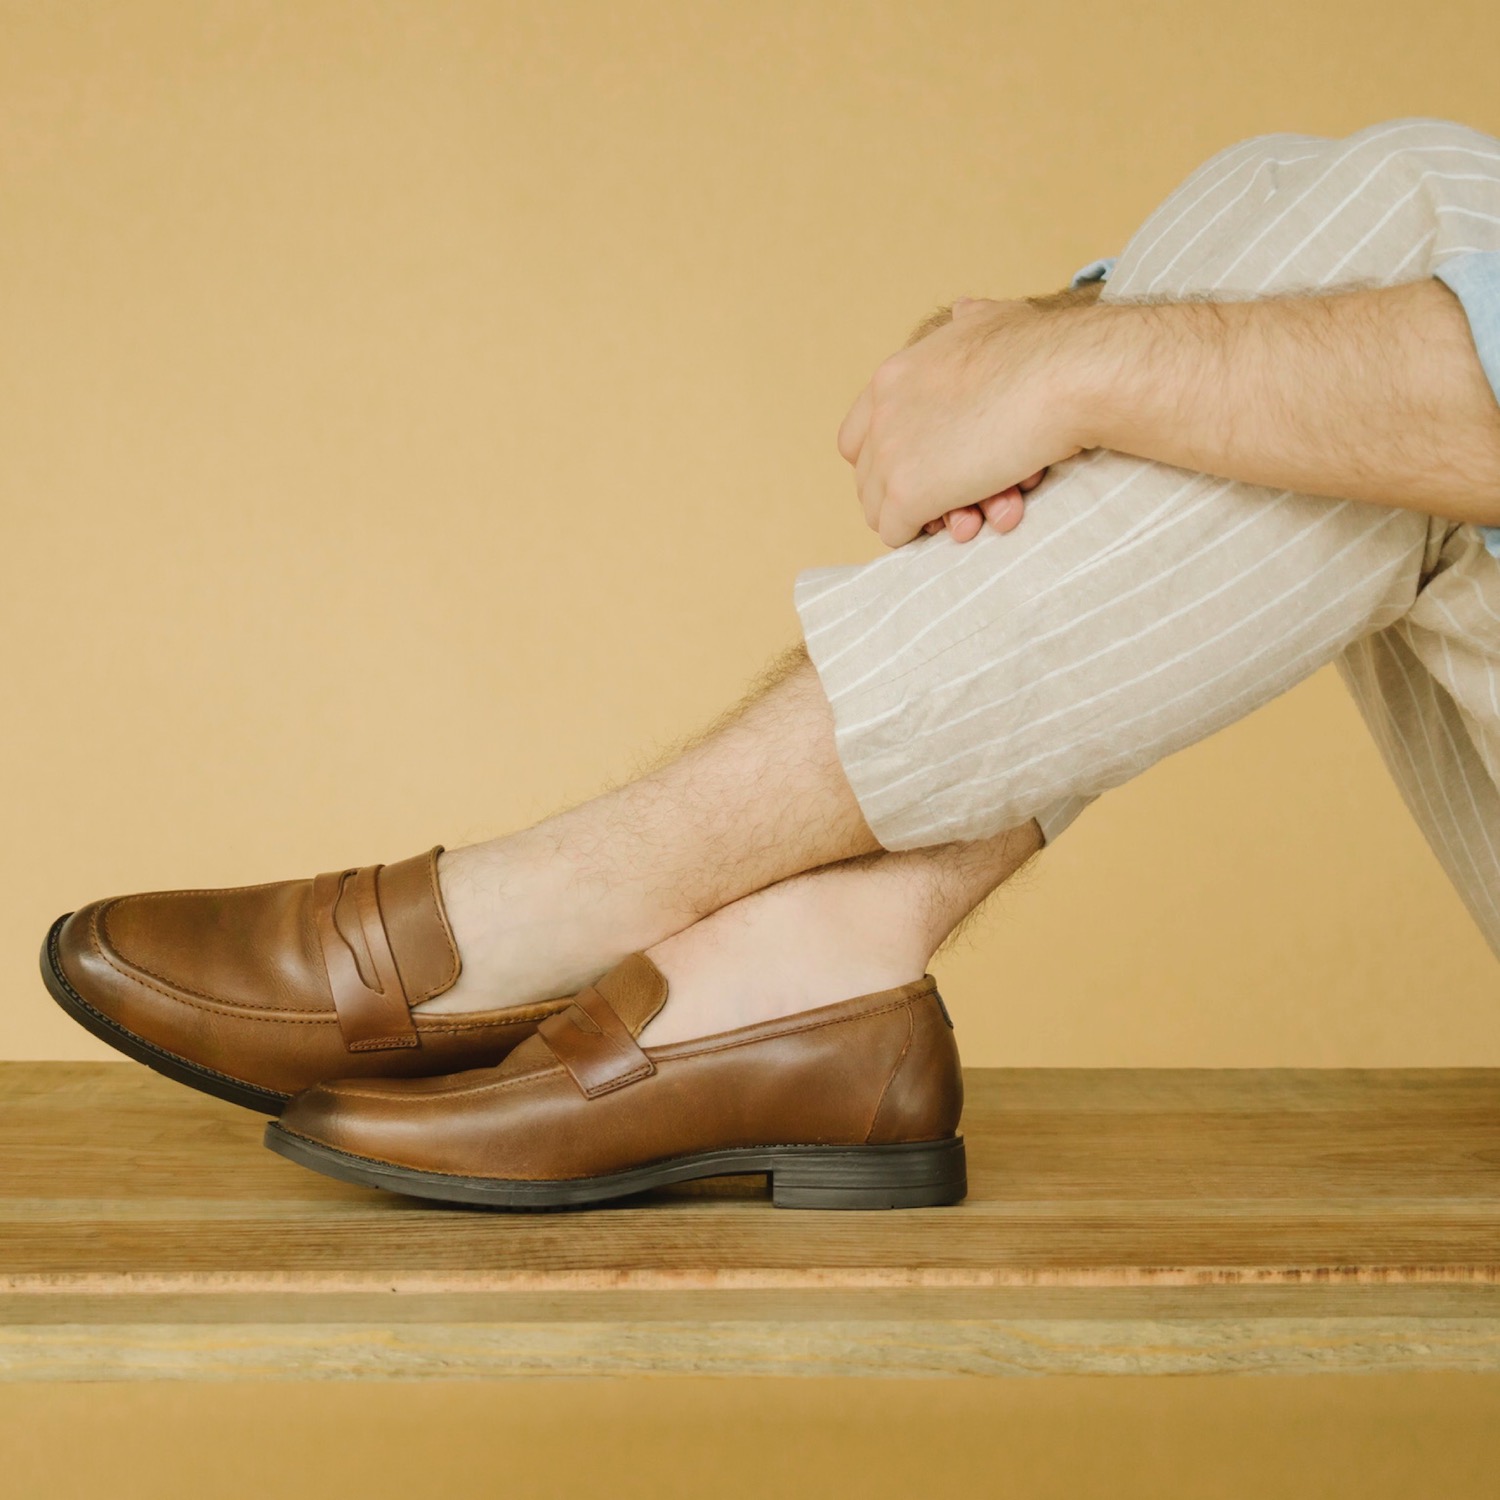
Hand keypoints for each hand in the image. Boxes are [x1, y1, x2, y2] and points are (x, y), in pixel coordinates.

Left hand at [836, 294, 1087, 545]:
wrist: (1067, 376)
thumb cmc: (1044, 349)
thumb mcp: (994, 318)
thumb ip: (969, 322)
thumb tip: (963, 313)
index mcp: (894, 376)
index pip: (859, 435)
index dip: (892, 458)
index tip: (928, 468)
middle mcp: (881, 413)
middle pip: (869, 477)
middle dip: (910, 492)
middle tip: (957, 498)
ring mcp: (890, 455)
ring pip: (879, 510)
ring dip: (925, 517)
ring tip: (973, 512)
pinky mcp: (907, 493)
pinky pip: (897, 532)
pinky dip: (925, 536)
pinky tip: (966, 522)